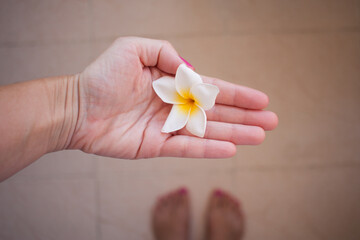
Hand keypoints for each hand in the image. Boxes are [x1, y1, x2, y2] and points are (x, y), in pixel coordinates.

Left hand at [68, 37, 277, 158]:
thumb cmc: (102, 76)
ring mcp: (166, 127)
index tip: (261, 99)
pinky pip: (188, 147)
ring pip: (207, 131)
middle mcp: (173, 105)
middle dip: (244, 116)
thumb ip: (167, 54)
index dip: (237, 94)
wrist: (77, 107)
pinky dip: (209, 148)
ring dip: (235, 133)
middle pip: (216, 112)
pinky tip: (231, 149)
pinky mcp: (157, 145)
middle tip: (271, 122)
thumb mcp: (135, 48)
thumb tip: (193, 72)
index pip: (211, 88)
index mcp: (171, 83)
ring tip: (260, 136)